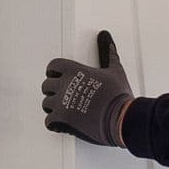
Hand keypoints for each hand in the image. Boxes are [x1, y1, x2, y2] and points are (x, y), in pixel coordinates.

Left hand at [42, 30, 132, 145]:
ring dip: (52, 108)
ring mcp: (62, 103)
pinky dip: (53, 124)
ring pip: (46, 104)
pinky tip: (61, 125)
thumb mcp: (115, 71)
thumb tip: (110, 43)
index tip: (56, 76)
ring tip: (62, 112)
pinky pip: (48, 121)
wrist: (122, 118)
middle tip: (61, 96)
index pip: (53, 66)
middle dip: (52, 91)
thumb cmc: (119, 96)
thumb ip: (110, 55)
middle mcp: (65, 85)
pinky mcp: (63, 119)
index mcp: (75, 70)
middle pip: (46, 86)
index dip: (53, 72)